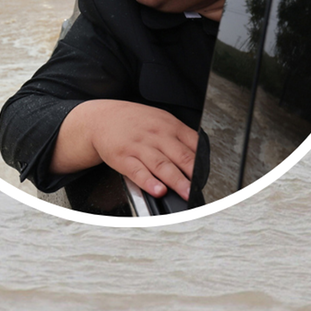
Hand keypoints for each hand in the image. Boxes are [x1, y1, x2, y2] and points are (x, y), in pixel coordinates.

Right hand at [53, 100, 197, 199]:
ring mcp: (139, 147)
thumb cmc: (134, 122)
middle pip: (180, 156)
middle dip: (193, 174)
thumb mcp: (160, 120)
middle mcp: (156, 136)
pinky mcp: (123, 158)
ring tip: (185, 192)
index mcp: (169, 126)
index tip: (209, 176)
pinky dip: (148, 182)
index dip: (203, 162)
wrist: (101, 118)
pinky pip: (137, 171)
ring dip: (175, 180)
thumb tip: (201, 155)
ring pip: (161, 165)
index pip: (193, 144)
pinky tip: (157, 189)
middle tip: (202, 188)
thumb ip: (181, 136)